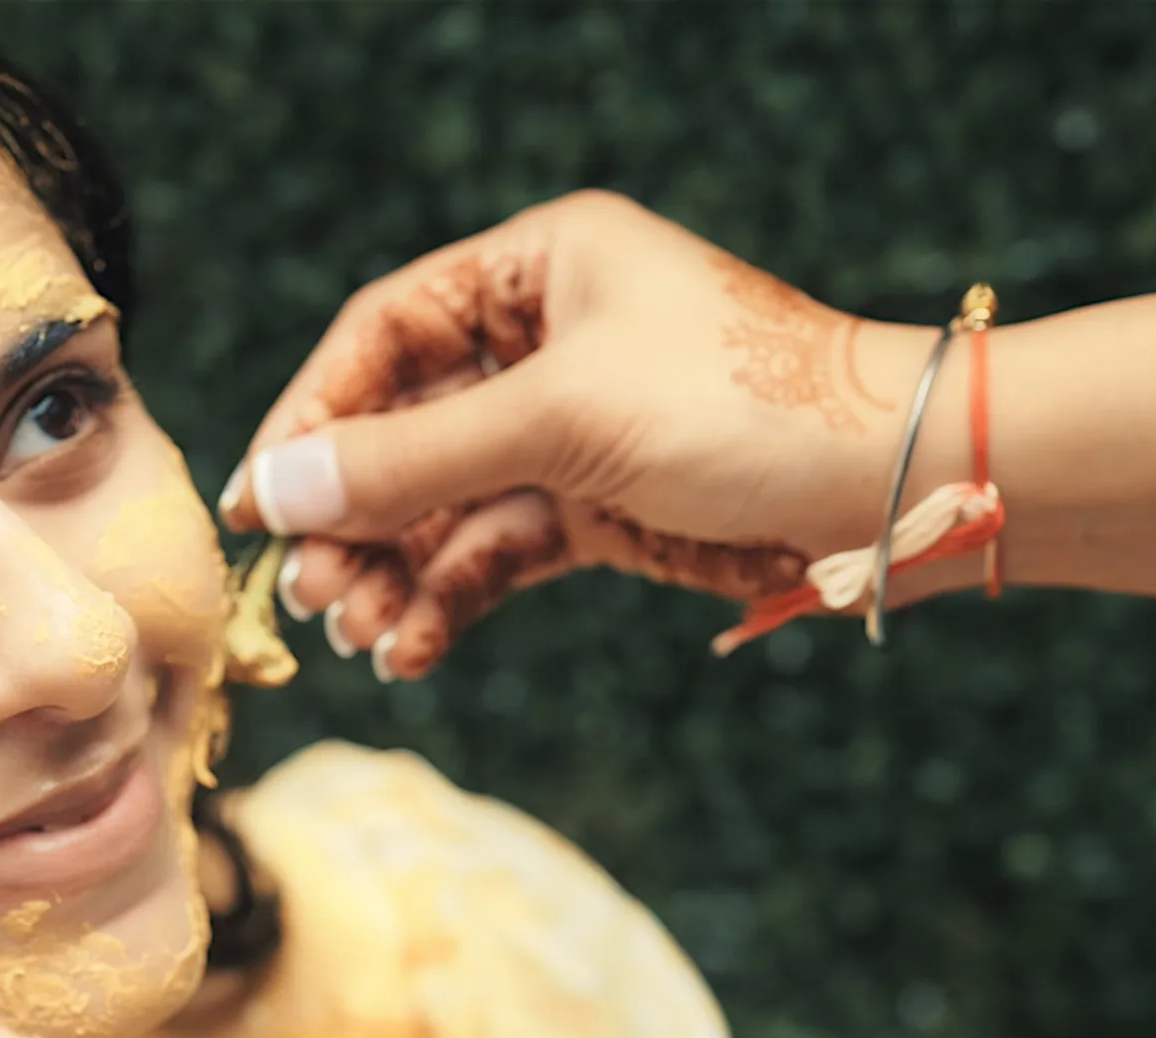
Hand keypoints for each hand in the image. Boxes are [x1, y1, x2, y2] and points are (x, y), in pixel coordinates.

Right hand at [221, 190, 938, 679]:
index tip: (258, 502)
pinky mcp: (599, 510)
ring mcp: (572, 432)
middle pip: (404, 430)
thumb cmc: (748, 406)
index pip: (382, 336)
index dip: (311, 417)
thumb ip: (412, 459)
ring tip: (358, 633)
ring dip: (394, 572)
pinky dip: (450, 603)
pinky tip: (413, 650)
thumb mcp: (563, 419)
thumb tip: (278, 493)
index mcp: (537, 269)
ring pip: (444, 505)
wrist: (897, 489)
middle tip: (308, 592)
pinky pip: (495, 555)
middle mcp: (547, 342)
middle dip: (353, 516)